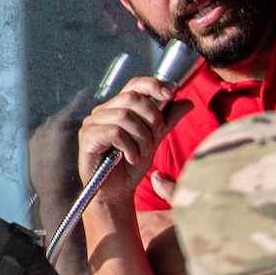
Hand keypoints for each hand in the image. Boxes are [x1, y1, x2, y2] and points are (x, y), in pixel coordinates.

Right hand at [76, 76, 193, 199]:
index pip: (135, 84)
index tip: (170, 95)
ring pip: (125, 116)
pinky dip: (130, 146)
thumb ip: (168, 120)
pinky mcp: (87, 137)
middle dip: (152, 119)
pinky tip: (131, 158)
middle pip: (133, 98)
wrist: (118, 190)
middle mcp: (104, 110)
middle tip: (155, 139)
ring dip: (141, 136)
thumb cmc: (131, 165)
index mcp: (119, 107)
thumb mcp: (155, 139)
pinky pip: (114, 132)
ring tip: (142, 152)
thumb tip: (187, 101)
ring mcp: (93, 122)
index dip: (153, 85)